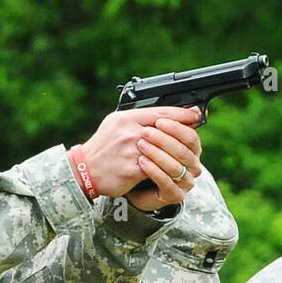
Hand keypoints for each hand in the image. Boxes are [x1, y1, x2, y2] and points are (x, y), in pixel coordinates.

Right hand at [72, 107, 203, 206]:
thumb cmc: (104, 146)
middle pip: (166, 131)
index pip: (160, 112)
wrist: (86, 169)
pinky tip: (172, 170)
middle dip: (183, 133)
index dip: (181, 113)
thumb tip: (164, 117)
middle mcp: (129, 132)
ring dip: (176, 154)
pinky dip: (164, 169)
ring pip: (163, 151)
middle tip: (196, 136)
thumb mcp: (117, 124)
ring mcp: (131, 151)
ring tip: (186, 155)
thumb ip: (138, 119)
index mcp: (127, 118)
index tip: (196, 113)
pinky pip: (155, 169)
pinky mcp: (131, 169)